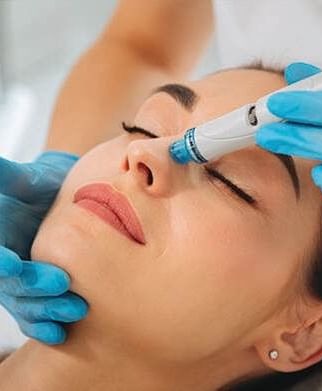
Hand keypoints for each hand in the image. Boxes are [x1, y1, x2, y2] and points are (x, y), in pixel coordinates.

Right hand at [0, 151, 87, 343]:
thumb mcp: (26, 178)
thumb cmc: (42, 187)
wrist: (60, 202)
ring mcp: (19, 282)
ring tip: (75, 310)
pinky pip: (35, 316)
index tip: (12, 262)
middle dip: (33, 285)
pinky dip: (45, 326)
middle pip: (9, 282)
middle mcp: (3, 262)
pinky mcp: (37, 295)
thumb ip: (8, 176)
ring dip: (46, 310)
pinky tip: (61, 334)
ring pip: (25, 303)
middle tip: (61, 282)